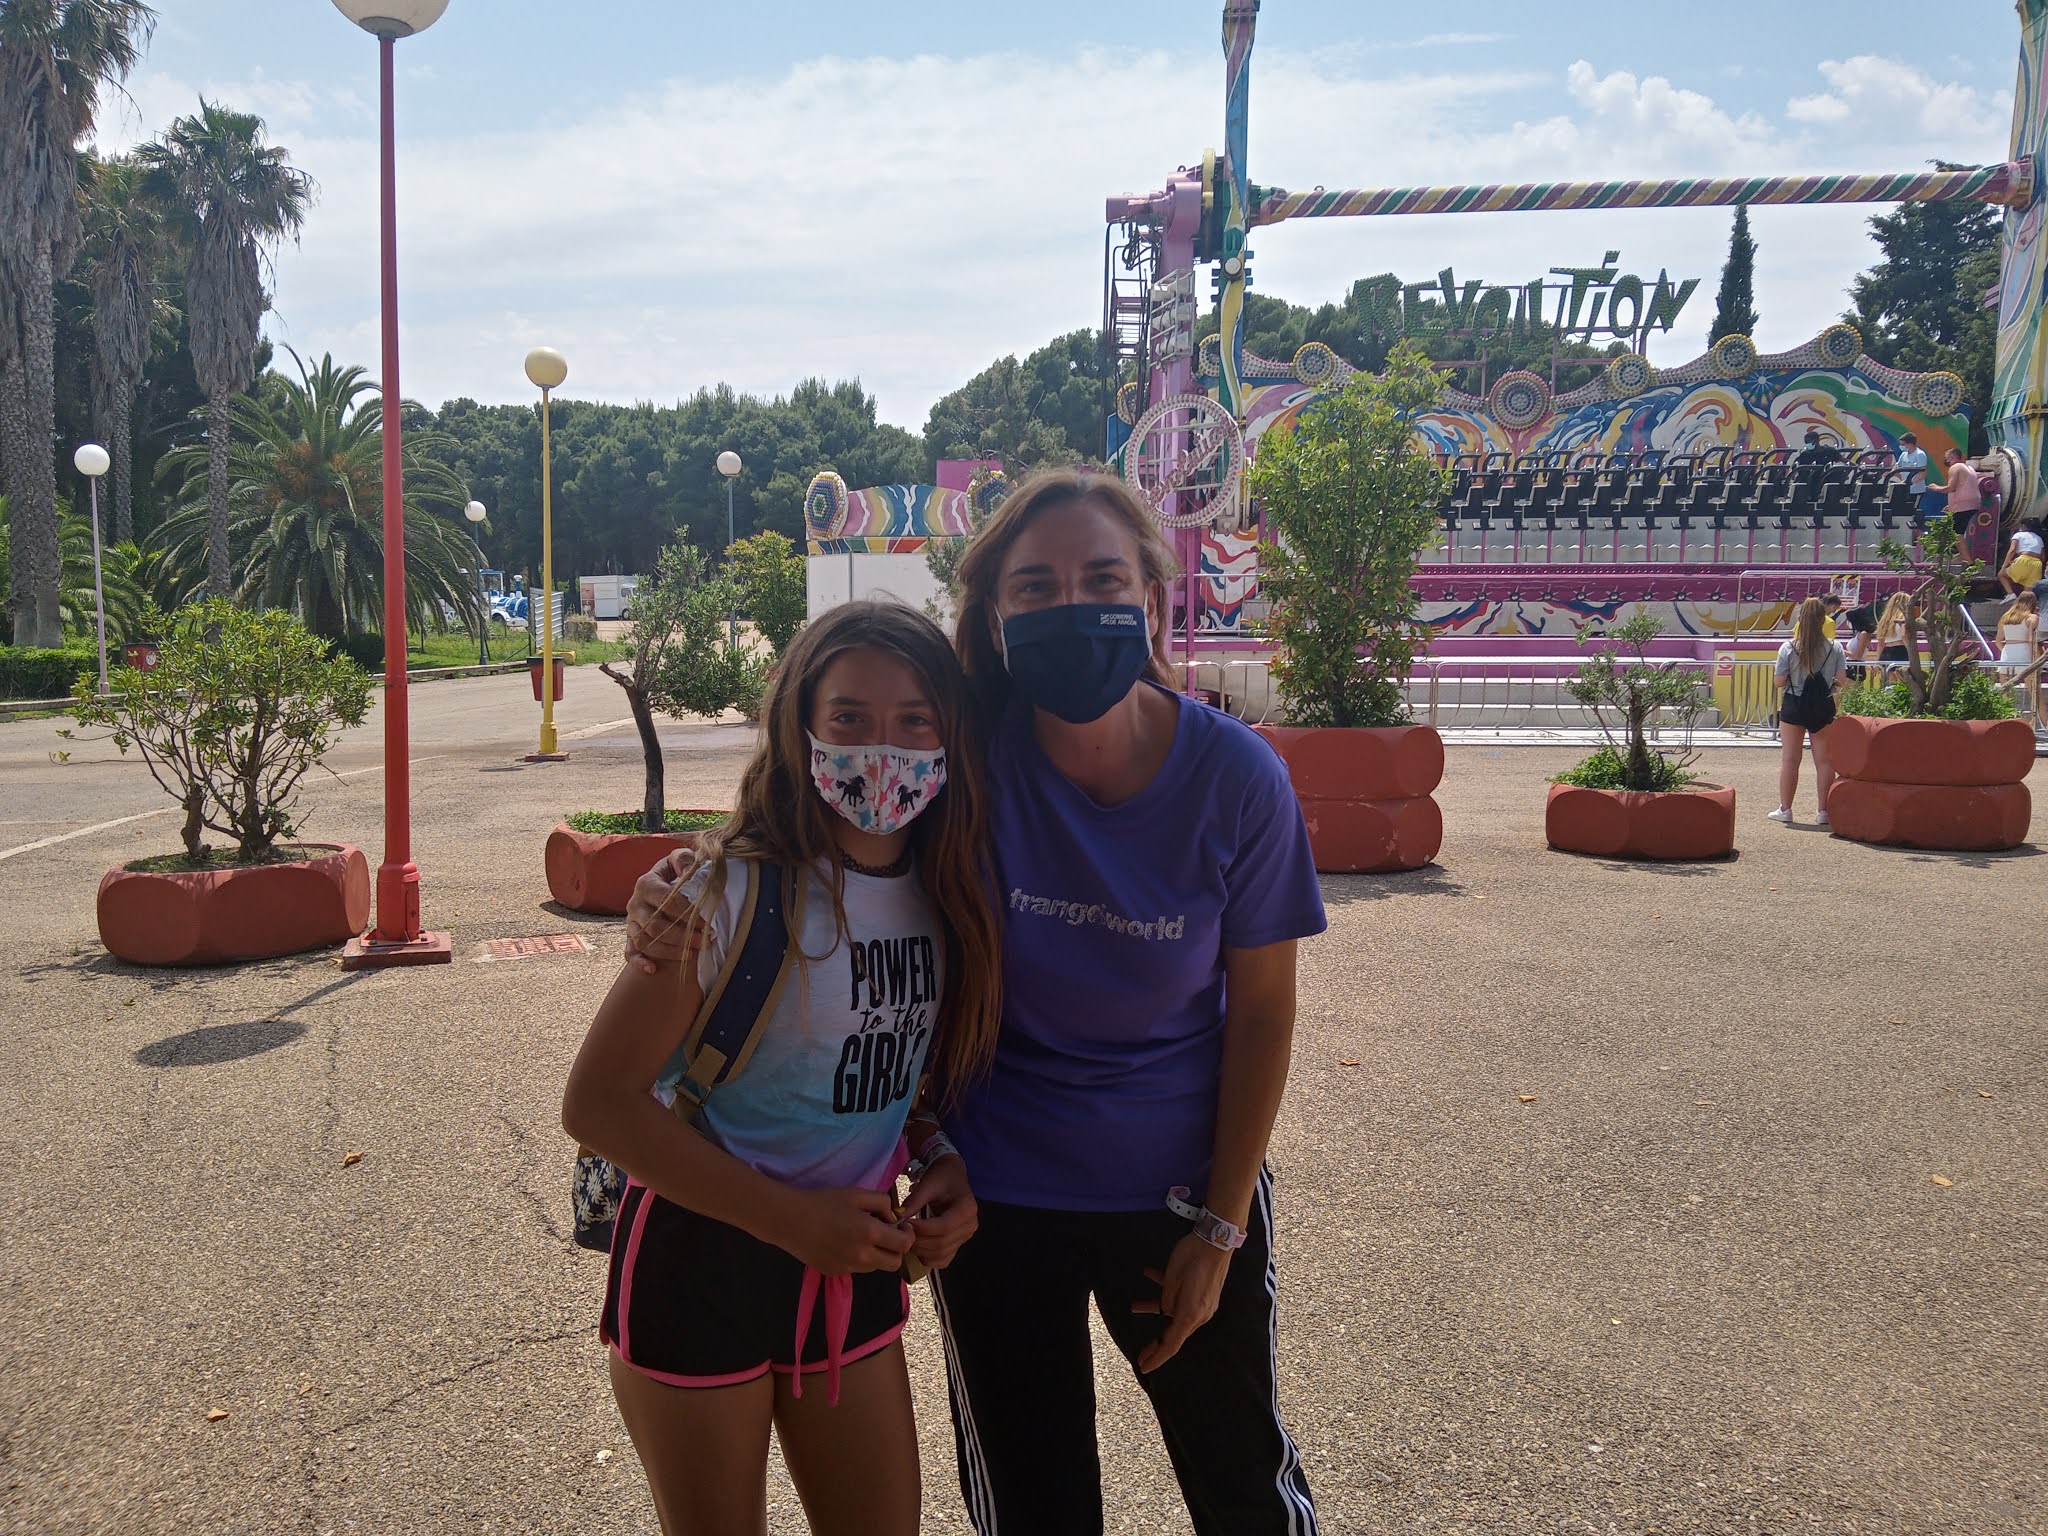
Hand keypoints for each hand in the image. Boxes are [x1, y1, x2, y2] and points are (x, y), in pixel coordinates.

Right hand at [625, 850, 702, 973]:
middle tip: (705, 942)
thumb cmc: (675, 872)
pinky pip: (629, 952)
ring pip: (644, 941)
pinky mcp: (630, 936)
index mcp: (646, 883)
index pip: (667, 900)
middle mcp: (634, 903)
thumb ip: (684, 859)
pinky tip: (653, 969)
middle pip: (655, 925)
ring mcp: (631, 922)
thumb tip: (686, 870)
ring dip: (669, 951)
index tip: (708, 923)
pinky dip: (639, 962)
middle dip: (683, 936)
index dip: (689, 913)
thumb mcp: (680, 859)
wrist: (661, 883)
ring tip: (691, 955)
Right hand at [770, 1186, 915, 1275]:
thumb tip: (893, 1218)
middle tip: (886, 1235)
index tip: (901, 1227)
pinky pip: (856, 1268)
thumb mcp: (856, 1193)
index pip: (904, 1245)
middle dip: (896, 1250)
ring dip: (877, 1254)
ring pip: (875, 1267)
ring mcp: (848, 1268)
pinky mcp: (835, 1272)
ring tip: (861, 1236)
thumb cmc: (823, 1202)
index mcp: (870, 1234)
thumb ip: (882, 1203)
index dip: (908, 1235)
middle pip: (894, 1263)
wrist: (790, 1220)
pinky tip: (843, 1243)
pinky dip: (858, 1258)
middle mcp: (862, 1255)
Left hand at [901, 1155, 977, 1271]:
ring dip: (920, 1251)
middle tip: (901, 1232)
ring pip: (940, 1255)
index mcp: (967, 1208)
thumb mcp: (928, 1183)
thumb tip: (898, 1217)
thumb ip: (915, 1200)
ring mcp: (965, 1237)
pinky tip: (917, 1246)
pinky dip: (927, 1258)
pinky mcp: (958, 1244)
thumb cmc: (941, 1177)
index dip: (922, 1229)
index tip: (904, 1223)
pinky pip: (942, 1260)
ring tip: (907, 1238)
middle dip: (918, 1241)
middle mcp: (970, 1226)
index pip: (943, 1227)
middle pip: (941, 1243)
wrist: (951, 1176)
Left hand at [1130, 1233, 1231, 1372]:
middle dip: (1155, 1342)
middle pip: (1174, 1333)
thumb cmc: (1191, 1259)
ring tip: (1134, 1305)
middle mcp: (1199, 1314)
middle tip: (1140, 1354)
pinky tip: (1150, 1274)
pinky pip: (1182, 1297)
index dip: (1156, 1357)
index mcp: (1190, 1314)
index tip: (1144, 1367)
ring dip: (1154, 1308)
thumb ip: (1166, 1301)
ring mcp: (1203, 1303)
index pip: (1171, 1344)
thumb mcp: (1172, 1281)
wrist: (1216, 1240)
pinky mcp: (1204, 1292)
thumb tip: (1166, 1310)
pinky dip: (1166, 1290)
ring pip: (1175, 1312)